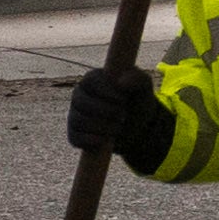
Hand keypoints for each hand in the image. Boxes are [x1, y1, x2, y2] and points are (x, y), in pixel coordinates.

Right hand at [65, 66, 180, 174]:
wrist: (137, 127)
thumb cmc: (137, 101)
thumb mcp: (144, 88)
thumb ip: (137, 79)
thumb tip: (120, 81)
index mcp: (93, 79)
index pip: (90, 81)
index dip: (105, 91)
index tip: (122, 100)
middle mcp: (79, 94)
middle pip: (81, 102)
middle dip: (105, 111)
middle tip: (122, 115)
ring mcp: (75, 114)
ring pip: (78, 121)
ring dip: (101, 127)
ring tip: (118, 127)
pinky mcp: (75, 134)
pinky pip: (75, 138)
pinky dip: (89, 141)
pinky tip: (103, 141)